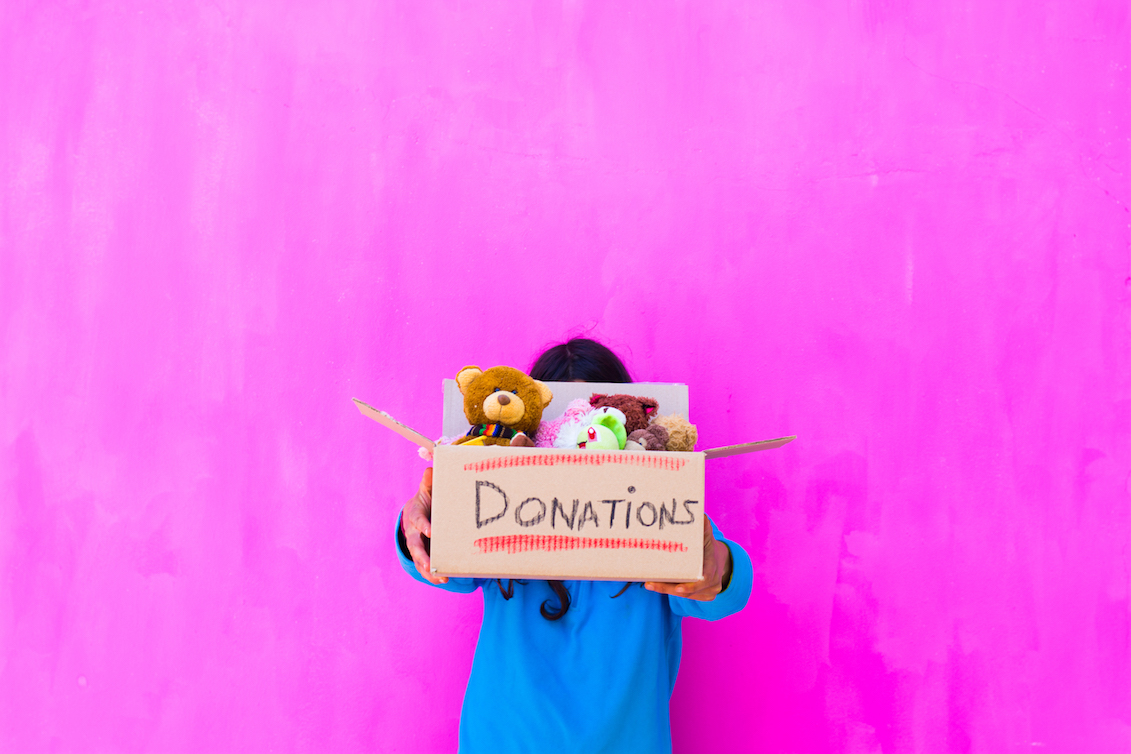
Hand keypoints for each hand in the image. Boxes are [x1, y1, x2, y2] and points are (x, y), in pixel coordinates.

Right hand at [400, 468, 447, 584]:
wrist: (416, 512)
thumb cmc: (426, 500)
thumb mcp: (427, 490)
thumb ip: (429, 482)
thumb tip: (431, 468)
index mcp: (415, 515)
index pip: (418, 520)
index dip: (423, 526)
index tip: (431, 531)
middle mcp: (414, 532)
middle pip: (415, 546)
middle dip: (422, 555)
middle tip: (430, 564)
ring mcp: (418, 544)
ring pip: (419, 560)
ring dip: (428, 570)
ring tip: (440, 578)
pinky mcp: (423, 553)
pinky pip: (425, 566)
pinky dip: (432, 574)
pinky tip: (442, 579)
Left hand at [644, 515, 730, 600]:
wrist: (722, 560)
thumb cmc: (708, 546)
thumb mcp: (706, 536)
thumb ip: (702, 527)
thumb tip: (699, 514)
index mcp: (713, 568)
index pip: (703, 581)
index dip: (691, 586)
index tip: (678, 589)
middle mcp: (713, 583)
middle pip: (689, 591)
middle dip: (668, 588)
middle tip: (650, 584)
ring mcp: (710, 592)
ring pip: (686, 596)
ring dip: (667, 590)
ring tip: (650, 583)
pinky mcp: (704, 597)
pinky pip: (687, 598)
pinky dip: (672, 591)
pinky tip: (658, 586)